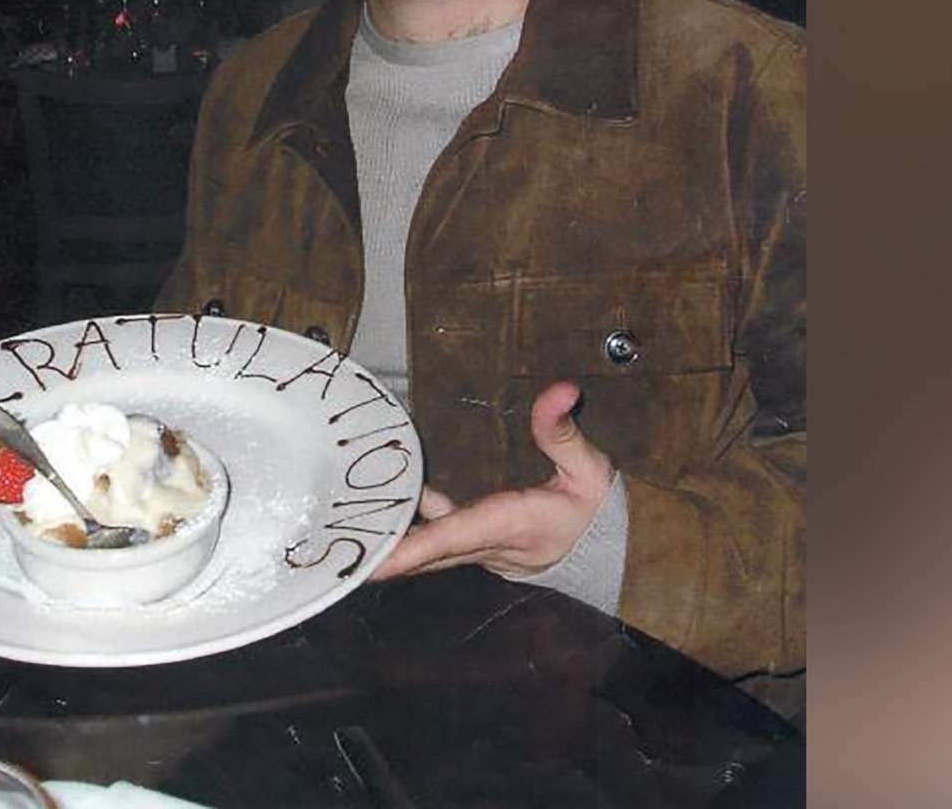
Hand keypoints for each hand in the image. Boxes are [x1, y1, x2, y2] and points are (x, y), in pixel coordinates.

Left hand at [372, 380, 614, 580]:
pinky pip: (439, 544)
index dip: (411, 548)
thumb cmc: (599, 510)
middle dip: (383, 549)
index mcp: (512, 524)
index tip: (372, 562)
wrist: (616, 552)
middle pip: (426, 550)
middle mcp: (490, 546)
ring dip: (394, 540)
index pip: (453, 536)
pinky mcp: (482, 550)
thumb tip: (559, 389)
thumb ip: (563, 430)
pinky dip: (413, 531)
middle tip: (335, 546)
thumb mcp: (590, 468)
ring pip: (428, 549)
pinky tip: (390, 507)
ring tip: (348, 525)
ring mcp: (483, 553)